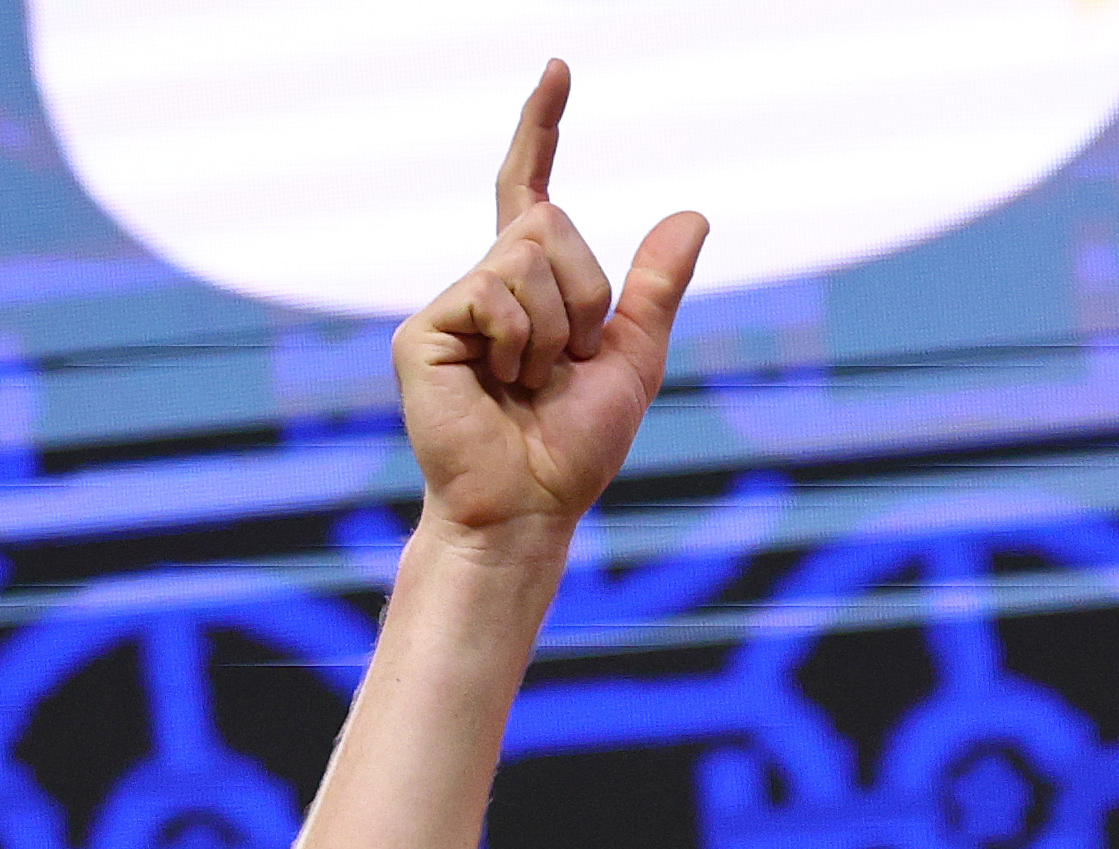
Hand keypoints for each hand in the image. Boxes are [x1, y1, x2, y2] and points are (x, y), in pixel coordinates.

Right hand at [401, 64, 704, 546]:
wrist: (529, 506)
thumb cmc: (573, 448)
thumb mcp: (633, 359)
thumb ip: (656, 288)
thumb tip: (692, 214)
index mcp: (531, 287)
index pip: (532, 190)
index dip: (542, 130)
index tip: (558, 70)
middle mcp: (486, 283)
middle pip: (550, 222)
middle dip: (582, 294)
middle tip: (560, 364)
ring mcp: (452, 304)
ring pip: (526, 256)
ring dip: (553, 329)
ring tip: (528, 382)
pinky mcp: (426, 331)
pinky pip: (495, 294)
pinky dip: (518, 343)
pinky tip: (499, 383)